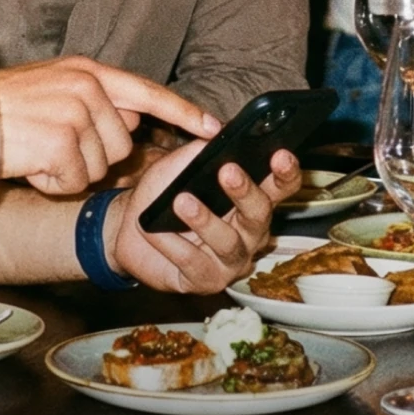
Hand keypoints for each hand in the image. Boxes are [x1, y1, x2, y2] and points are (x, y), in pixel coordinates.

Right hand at [0, 57, 222, 195]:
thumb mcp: (49, 88)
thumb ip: (90, 98)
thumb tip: (129, 119)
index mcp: (86, 70)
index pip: (147, 91)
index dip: (183, 112)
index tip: (212, 128)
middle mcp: (86, 86)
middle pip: (122, 142)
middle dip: (93, 156)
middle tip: (51, 145)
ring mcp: (74, 112)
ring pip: (100, 166)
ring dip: (69, 171)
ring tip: (36, 151)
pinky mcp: (61, 141)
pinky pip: (76, 181)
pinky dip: (53, 183)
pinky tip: (30, 165)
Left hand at [103, 145, 301, 292]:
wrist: (128, 229)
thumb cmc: (163, 194)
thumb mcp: (178, 165)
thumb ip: (200, 150)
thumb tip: (218, 133)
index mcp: (251, 200)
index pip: (281, 187)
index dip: (286, 173)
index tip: (280, 155)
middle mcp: (249, 232)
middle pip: (260, 214)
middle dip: (246, 193)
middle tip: (228, 171)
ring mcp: (231, 260)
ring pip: (228, 243)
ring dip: (205, 220)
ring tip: (182, 200)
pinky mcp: (206, 281)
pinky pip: (194, 263)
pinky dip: (172, 245)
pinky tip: (154, 230)